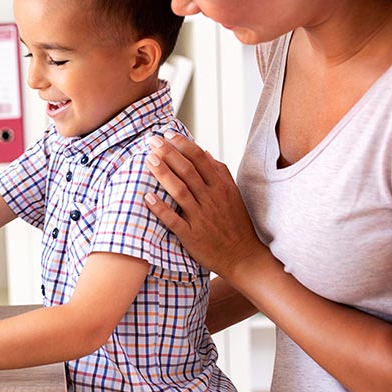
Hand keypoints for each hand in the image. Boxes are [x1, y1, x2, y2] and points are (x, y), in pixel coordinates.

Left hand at [145, 132, 268, 281]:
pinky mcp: (192, 236)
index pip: (200, 159)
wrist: (244, 258)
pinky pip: (174, 220)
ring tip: (148, 160)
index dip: (182, 144)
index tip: (167, 134)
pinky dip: (161, 209)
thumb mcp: (234, 195)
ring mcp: (201, 217)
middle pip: (187, 170)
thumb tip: (205, 151)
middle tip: (151, 140)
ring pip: (180, 191)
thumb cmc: (236, 225)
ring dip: (163, 174)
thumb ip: (220, 172)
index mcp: (221, 187)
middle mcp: (211, 199)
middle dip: (168, 153)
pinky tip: (147, 198)